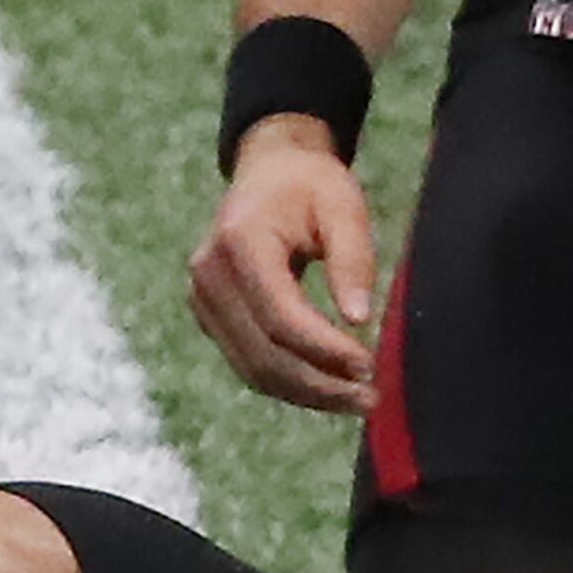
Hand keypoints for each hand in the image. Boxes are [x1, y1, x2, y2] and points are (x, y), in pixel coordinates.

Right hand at [188, 114, 379, 412]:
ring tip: (355, 401)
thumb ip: (353, 260)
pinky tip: (327, 387)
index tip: (368, 366)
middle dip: (318, 383)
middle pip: (263, 352)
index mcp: (241, 242)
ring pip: (252, 368)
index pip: (280, 315)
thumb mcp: (344, 207)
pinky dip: (288, 382)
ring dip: (305, 393)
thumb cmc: (311, 186)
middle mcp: (209, 275)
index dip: (324, 348)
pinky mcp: (210, 317)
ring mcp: (202, 299)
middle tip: (370, 398)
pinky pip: (248, 362)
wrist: (268, 171)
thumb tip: (360, 320)